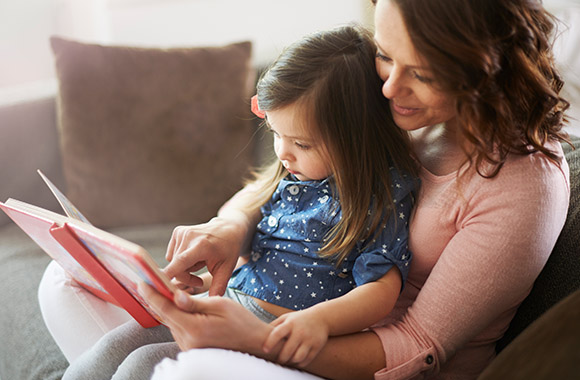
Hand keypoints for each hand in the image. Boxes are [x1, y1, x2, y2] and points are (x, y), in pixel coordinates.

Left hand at [139, 283, 276, 355]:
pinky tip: (181, 307)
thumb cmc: (242, 321)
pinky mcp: (191, 348)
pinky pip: (179, 330)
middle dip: (159, 299)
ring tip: (167, 292)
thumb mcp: (220, 304)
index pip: (166, 309)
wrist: (254, 343)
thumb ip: (194, 302)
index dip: (152, 294)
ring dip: (169, 308)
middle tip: (153, 282)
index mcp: (195, 328)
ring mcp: (189, 347)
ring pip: (171, 323)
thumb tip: (174, 295)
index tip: (142, 282)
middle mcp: (188, 341)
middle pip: (166, 316)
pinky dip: (177, 317)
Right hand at [164, 216, 248, 295]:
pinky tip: (193, 257)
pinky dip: (180, 260)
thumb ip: (218, 286)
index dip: (168, 274)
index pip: (180, 262)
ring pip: (173, 262)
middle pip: (176, 268)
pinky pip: (171, 255)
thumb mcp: (227, 269)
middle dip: (186, 278)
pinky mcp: (177, 232)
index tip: (157, 285)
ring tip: (199, 264)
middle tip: (199, 280)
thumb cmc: (228, 249)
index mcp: (202, 245)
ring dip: (183, 269)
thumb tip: (211, 303)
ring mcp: (182, 232)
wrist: (228, 229)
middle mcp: (189, 236)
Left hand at [263, 309, 328, 366]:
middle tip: (278, 360)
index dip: (270, 342)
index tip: (265, 350)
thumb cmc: (299, 319)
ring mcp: (309, 339)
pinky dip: (299, 363)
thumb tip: (259, 334)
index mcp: (290, 323)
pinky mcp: (317, 346)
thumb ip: (274, 325)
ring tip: (287, 361)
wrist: (322, 317)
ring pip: (298, 357)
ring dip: (290, 362)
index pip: (278, 333)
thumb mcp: (287, 317)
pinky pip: (306, 360)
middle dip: (280, 358)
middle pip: (288, 350)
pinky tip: (295, 361)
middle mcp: (300, 331)